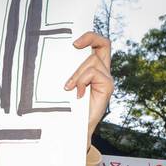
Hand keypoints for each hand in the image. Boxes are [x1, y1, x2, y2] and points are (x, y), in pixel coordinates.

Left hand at [65, 32, 112, 149]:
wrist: (74, 129)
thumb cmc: (68, 107)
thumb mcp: (67, 84)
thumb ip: (70, 71)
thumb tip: (57, 55)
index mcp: (94, 68)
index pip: (99, 45)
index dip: (90, 37)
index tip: (74, 42)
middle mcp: (103, 71)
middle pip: (104, 44)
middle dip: (90, 38)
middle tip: (73, 45)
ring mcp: (107, 79)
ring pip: (92, 62)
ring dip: (77, 73)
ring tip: (69, 88)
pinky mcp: (108, 87)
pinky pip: (93, 74)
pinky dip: (82, 81)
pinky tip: (78, 94)